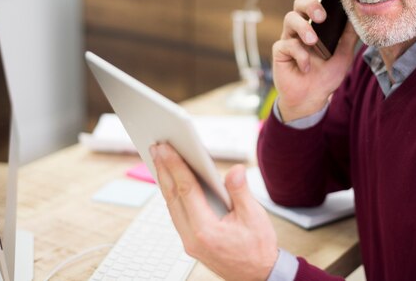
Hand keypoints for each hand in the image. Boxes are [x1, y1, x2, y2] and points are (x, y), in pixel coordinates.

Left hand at [149, 142, 277, 280]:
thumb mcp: (255, 217)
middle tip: (157, 147)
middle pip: (172, 197)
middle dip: (163, 169)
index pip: (186, 190)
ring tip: (160, 160)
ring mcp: (189, 242)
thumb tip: (234, 169)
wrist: (259, 277)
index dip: (175, 166)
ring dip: (165, 181)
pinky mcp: (191, 242)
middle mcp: (192, 238)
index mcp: (206, 230)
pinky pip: (177, 214)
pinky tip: (172, 182)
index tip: (166, 148)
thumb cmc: (258, 249)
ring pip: (171, 206)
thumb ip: (241, 191)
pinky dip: (173, 195)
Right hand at [272, 0, 358, 121]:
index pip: (319, 0)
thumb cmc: (326, 75)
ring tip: (313, 41)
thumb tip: (359, 15)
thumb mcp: (344, 54)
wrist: (312, 99)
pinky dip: (299, 55)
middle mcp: (302, 28)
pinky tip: (307, 67)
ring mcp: (289, 39)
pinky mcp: (280, 52)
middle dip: (310, 4)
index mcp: (318, 25)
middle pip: (299, 3)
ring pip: (290, 19)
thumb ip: (350, 36)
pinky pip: (286, 45)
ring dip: (303, 28)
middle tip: (321, 16)